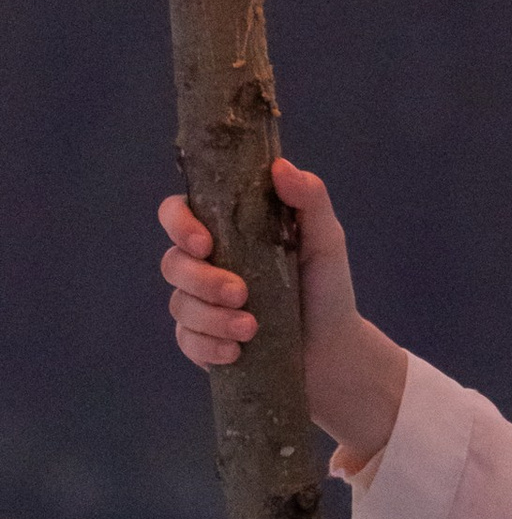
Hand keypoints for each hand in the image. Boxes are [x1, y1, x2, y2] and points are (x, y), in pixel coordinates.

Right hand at [158, 157, 409, 465]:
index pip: (178, 213)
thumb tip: (280, 167)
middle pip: (173, 263)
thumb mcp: (325, 240)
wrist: (332, 348)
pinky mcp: (200, 340)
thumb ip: (309, 200)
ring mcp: (198, 303)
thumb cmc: (325, 286)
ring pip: (179, 305)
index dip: (179, 224)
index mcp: (227, 231)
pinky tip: (235, 351)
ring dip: (212, 318)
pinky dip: (209, 346)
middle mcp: (205, 263)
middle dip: (202, 280)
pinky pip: (186, 341)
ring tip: (251, 329)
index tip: (205, 242)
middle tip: (241, 294)